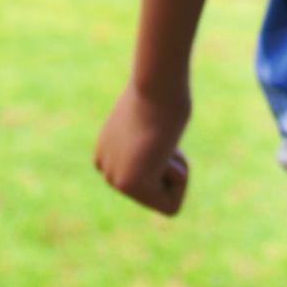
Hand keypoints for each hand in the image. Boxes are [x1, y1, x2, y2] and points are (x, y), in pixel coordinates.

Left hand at [95, 81, 190, 216]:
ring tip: (162, 139)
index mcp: (107, 152)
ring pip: (166, 197)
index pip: (149, 175)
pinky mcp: (129, 185)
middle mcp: (106, 169)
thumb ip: (149, 138)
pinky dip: (179, 178)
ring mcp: (115, 179)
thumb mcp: (153, 116)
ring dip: (176, 168)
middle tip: (162, 134)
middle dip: (172, 164)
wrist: (156, 82)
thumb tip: (156, 149)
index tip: (158, 128)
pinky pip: (170, 204)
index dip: (166, 155)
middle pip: (157, 188)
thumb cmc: (163, 90)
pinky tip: (164, 151)